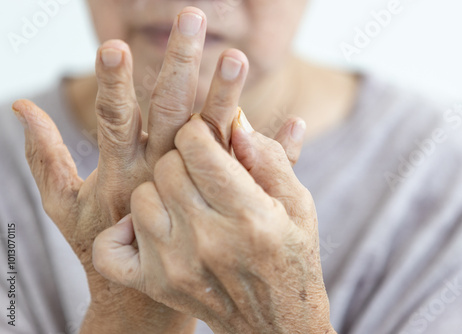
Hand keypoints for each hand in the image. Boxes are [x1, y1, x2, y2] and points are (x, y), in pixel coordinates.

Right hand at [12, 6, 252, 332]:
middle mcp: (163, 172)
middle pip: (171, 114)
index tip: (117, 46)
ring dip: (227, 97)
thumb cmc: (100, 243)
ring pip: (214, 138)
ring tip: (239, 56)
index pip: (118, 119)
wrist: (145, 294)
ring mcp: (198, 186)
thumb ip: (45, 157)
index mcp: (125, 170)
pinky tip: (298, 124)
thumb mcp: (65, 206)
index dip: (115, 85)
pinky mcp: (224, 202)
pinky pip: (253, 176)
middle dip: (179, 65)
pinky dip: (280, 150)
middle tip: (192, 17)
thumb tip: (20, 106)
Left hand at [93, 113, 335, 333]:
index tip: (209, 137)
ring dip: (159, 189)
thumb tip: (235, 122)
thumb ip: (270, 158)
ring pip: (140, 196)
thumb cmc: (292, 257)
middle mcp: (207, 240)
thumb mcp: (298, 204)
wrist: (278, 323)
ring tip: (184, 200)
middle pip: (166, 165)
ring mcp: (176, 266)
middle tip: (201, 170)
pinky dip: (122, 232)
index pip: (195, 144)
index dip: (200, 129)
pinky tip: (148, 227)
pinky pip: (110, 249)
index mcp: (248, 215)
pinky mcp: (156, 285)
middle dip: (183, 157)